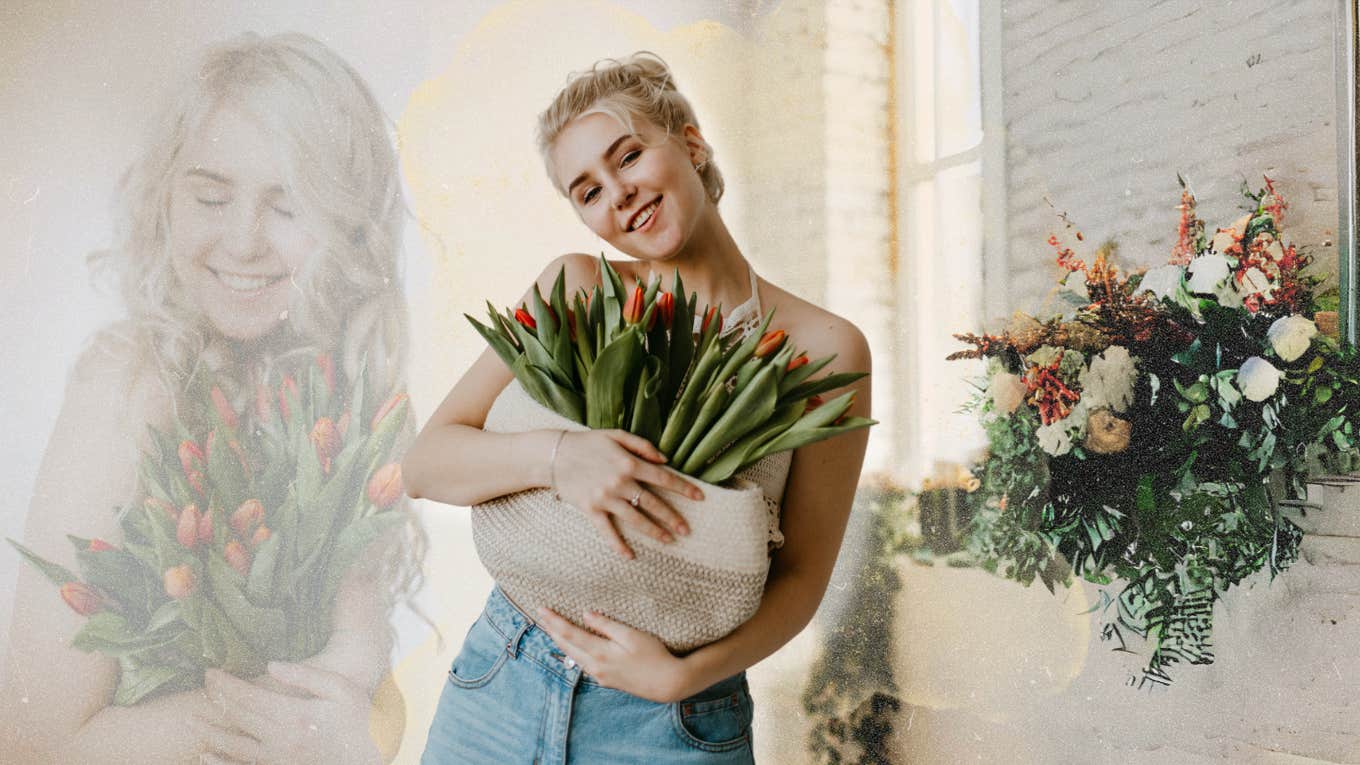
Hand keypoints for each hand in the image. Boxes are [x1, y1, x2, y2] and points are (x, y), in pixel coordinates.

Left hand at [193, 662, 381, 764]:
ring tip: (191, 722)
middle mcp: (281, 739)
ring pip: (234, 747)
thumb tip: (271, 665)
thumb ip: (304, 676)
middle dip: (216, 701)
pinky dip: (223, 764)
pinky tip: (207, 757)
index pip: (248, 697)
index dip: (225, 684)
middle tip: (201, 686)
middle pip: (238, 718)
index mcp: (294, 715)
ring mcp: (279, 759)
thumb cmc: (360, 717)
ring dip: (210, 733)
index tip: (210, 672)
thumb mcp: (339, 688)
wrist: (372, 753)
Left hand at [535, 607, 695, 702]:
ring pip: (571, 656)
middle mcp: (595, 666)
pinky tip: (571, 646)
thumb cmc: (654, 656)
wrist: (667, 684)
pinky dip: (572, 651)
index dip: (554, 620)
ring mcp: (599, 675)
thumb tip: (586, 614)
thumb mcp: (632, 635)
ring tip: (551, 628)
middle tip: (540, 614)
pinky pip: (582, 663)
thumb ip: (607, 625)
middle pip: (565, 646)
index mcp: (600, 653)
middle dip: (551, 629)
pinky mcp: (605, 680)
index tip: (541, 608)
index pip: (569, 633)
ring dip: (559, 641)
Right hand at [553, 430, 702, 558]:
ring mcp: (605, 498)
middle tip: (687, 530)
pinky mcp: (591, 510)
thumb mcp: (616, 435)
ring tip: (669, 540)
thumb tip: (665, 460)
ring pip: (636, 519)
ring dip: (654, 531)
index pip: (664, 478)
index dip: (684, 488)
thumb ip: (642, 445)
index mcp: (629, 462)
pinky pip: (607, 531)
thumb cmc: (587, 443)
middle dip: (673, 518)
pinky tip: (630, 556)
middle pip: (653, 503)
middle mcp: (620, 482)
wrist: (554, 455)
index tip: (700, 497)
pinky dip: (618, 545)